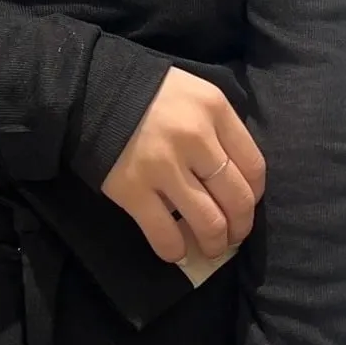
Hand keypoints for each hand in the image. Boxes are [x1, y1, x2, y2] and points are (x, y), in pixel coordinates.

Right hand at [101, 66, 264, 264]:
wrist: (91, 92)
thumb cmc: (149, 94)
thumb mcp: (195, 95)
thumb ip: (219, 128)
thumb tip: (237, 177)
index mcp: (214, 110)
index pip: (254, 166)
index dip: (254, 195)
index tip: (244, 206)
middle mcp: (195, 138)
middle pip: (237, 198)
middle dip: (240, 226)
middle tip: (232, 236)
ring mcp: (163, 166)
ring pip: (208, 222)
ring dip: (214, 244)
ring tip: (209, 249)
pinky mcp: (133, 190)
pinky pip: (165, 233)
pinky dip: (175, 250)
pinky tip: (176, 252)